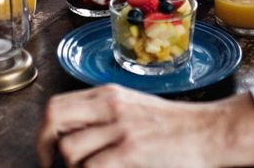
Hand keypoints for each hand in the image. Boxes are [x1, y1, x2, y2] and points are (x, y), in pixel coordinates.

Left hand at [36, 86, 253, 167]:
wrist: (210, 131)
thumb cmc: (175, 126)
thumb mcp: (134, 108)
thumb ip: (105, 116)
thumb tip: (72, 136)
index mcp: (109, 94)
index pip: (57, 105)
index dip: (43, 131)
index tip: (46, 151)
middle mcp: (112, 105)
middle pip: (54, 118)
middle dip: (44, 146)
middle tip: (50, 165)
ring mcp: (122, 128)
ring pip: (70, 149)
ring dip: (72, 167)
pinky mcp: (132, 151)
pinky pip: (91, 167)